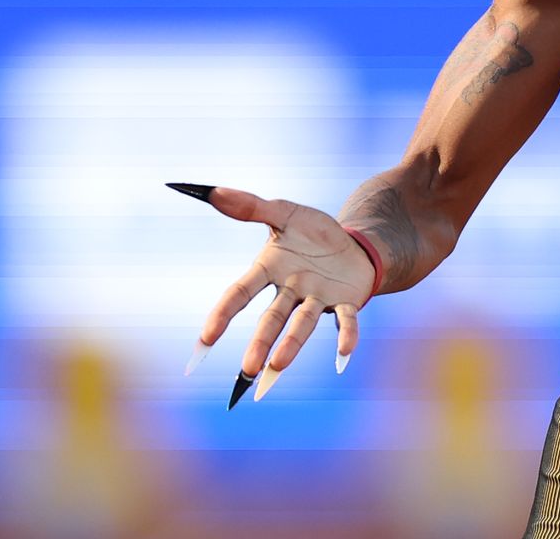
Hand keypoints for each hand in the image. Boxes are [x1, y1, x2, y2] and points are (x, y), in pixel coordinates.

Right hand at [169, 183, 377, 405]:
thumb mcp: (284, 213)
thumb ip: (251, 207)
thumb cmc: (313, 232)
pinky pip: (346, 320)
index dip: (223, 315)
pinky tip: (345, 353)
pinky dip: (346, 335)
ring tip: (278, 366)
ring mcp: (318, 299)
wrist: (353, 243)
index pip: (240, 293)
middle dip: (260, 342)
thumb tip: (214, 191)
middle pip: (271, 317)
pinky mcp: (346, 302)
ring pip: (303, 323)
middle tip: (249, 369)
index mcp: (270, 270)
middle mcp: (291, 290)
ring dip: (292, 344)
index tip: (206, 340)